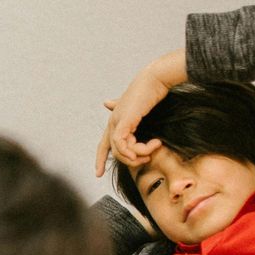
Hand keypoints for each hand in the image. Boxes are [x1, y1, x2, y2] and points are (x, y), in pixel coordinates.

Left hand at [95, 50, 186, 177]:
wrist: (156, 80)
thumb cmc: (149, 92)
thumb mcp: (135, 106)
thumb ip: (121, 109)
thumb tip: (105, 102)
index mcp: (114, 121)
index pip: (103, 144)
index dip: (100, 159)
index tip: (98, 174)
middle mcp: (113, 122)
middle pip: (114, 151)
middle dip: (130, 160)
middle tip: (146, 159)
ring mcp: (117, 121)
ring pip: (120, 150)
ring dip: (138, 154)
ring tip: (154, 148)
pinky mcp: (125, 121)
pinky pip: (123, 144)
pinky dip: (133, 150)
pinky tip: (149, 148)